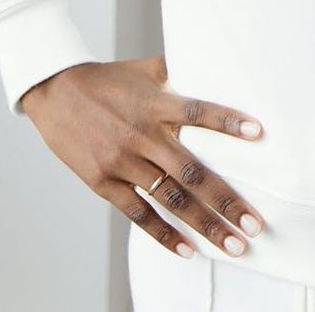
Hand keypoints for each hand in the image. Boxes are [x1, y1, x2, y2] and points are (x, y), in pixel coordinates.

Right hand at [19, 53, 265, 259]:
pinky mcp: (103, 183)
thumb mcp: (144, 70)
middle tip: (255, 223)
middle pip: (191, 170)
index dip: (227, 122)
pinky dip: (164, 234)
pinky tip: (188, 250)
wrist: (55, 92)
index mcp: (156, 104)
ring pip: (170, 198)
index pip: (198, 112)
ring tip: (232, 244)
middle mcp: (143, 135)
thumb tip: (214, 64)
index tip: (259, 133)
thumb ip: (178, 74)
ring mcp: (123, 162)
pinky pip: (139, 214)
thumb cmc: (107, 79)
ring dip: (204, 224)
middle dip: (225, 199)